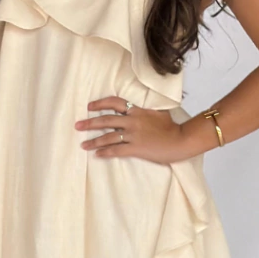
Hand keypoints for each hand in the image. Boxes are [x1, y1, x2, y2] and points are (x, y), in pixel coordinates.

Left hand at [74, 95, 189, 164]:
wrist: (181, 140)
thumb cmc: (172, 127)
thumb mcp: (159, 112)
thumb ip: (147, 108)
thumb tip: (140, 106)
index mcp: (137, 110)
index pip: (115, 103)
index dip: (100, 103)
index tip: (89, 106)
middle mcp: (132, 121)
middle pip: (106, 120)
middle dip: (90, 123)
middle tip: (77, 125)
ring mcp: (133, 135)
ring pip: (108, 137)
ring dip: (93, 141)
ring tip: (83, 144)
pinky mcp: (136, 148)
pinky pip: (116, 150)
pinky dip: (105, 152)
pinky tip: (97, 155)